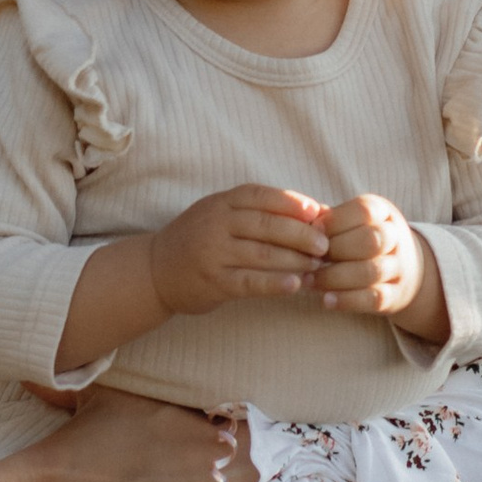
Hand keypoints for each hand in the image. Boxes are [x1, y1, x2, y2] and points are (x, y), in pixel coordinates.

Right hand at [147, 184, 330, 317]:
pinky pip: (250, 281)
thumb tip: (312, 211)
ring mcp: (213, 253)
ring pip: (263, 253)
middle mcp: (216, 224)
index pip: (261, 196)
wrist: (155, 270)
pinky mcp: (214, 281)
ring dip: (296, 260)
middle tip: (326, 245)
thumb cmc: (198, 239)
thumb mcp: (220, 215)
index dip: (292, 202)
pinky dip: (275, 283)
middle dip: (302, 234)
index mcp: (221, 202)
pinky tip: (295, 285)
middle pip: (267, 225)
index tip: (318, 212)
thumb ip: (256, 212)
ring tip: (318, 266)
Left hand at [316, 194, 447, 339]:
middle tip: (310, 259)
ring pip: (371, 271)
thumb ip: (328, 220)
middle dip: (336, 250)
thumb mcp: (351, 222)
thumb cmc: (361, 239)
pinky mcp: (394, 295)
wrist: (407, 269)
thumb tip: (301, 220)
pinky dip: (348, 300)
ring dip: (335, 277)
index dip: (334, 222)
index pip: (363, 211)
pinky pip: (373, 298)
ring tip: (309, 281)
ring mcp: (398, 268)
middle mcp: (395, 237)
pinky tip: (327, 301)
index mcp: (382, 212)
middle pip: (371, 240)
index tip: (310, 232)